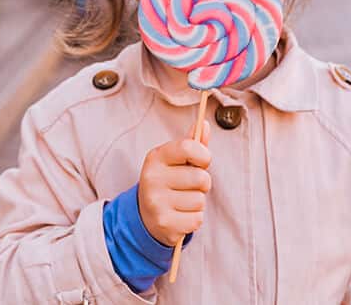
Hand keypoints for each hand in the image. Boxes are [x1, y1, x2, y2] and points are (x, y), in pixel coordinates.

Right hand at [138, 120, 211, 246]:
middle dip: (203, 183)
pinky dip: (194, 218)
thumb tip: (205, 125)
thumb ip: (191, 143)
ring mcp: (156, 202)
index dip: (203, 154)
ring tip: (182, 201)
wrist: (145, 216)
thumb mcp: (174, 160)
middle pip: (200, 178)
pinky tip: (181, 215)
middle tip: (190, 185)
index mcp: (156, 157)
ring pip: (200, 200)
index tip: (203, 160)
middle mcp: (152, 178)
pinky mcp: (164, 224)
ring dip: (197, 202)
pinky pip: (197, 219)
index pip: (188, 147)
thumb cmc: (167, 182)